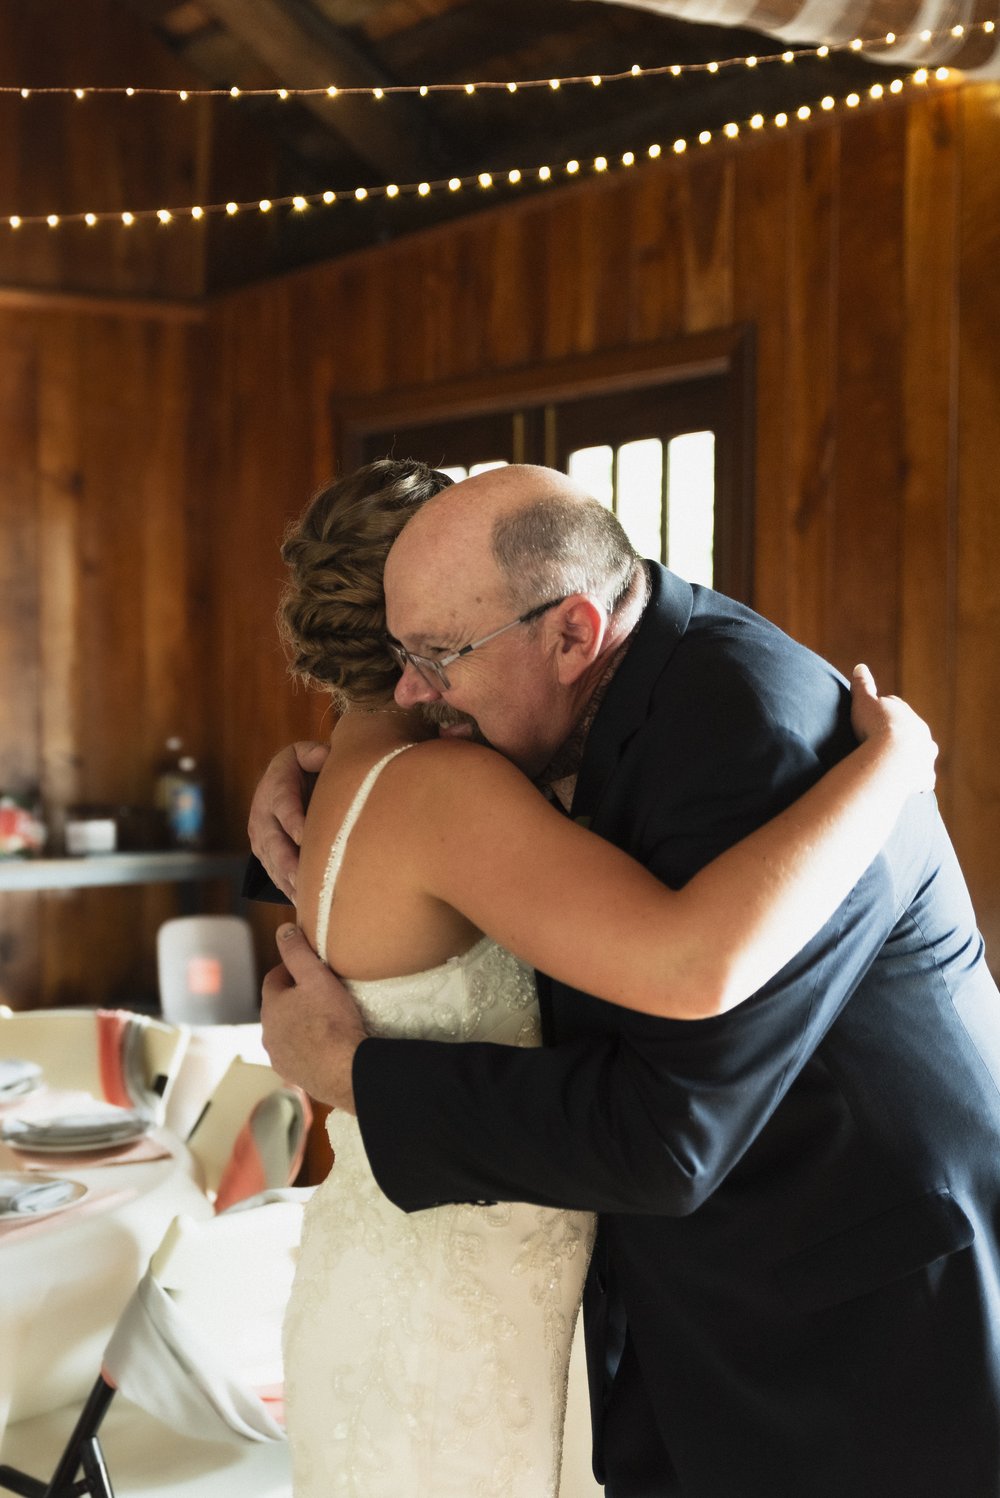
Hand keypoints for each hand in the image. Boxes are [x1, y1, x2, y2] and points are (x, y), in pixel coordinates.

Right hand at [247, 741, 328, 899]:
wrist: (280, 781)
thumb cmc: (303, 768)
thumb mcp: (306, 754)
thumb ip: (314, 754)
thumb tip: (325, 756)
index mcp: (275, 788)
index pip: (284, 806)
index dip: (293, 821)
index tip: (304, 836)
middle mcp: (263, 816)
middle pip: (274, 843)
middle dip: (288, 862)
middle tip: (302, 880)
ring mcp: (261, 838)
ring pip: (272, 863)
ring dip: (287, 882)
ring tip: (305, 901)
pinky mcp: (265, 854)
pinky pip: (274, 875)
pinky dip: (288, 889)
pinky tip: (303, 905)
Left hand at [261, 925, 367, 1113]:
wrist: (344, 1070)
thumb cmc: (332, 1021)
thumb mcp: (317, 977)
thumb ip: (297, 952)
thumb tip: (282, 930)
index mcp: (271, 1006)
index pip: (274, 978)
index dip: (290, 969)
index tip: (309, 968)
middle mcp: (268, 1032)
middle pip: (279, 1006)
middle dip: (294, 997)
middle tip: (320, 992)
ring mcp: (278, 1056)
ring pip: (286, 1031)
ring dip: (298, 1023)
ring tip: (324, 1019)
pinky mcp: (292, 1074)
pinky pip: (296, 1053)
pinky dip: (306, 1046)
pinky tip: (325, 1045)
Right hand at [850, 663, 937, 793]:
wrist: (891, 756)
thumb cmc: (875, 727)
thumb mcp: (864, 702)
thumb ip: (863, 685)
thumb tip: (860, 666)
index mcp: (907, 715)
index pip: (897, 709)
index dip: (885, 713)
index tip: (875, 718)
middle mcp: (922, 734)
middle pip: (914, 732)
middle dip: (903, 735)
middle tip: (885, 742)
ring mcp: (925, 757)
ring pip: (923, 755)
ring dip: (915, 758)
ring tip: (901, 764)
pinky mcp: (924, 777)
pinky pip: (924, 779)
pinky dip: (918, 781)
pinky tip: (910, 786)